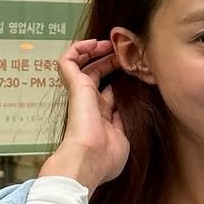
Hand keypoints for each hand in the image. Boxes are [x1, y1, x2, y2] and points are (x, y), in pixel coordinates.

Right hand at [39, 39, 129, 191]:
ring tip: (110, 43)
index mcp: (101, 118)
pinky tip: (94, 43)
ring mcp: (81, 94)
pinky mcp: (75, 85)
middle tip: (125, 52)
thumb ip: (124, 121)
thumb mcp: (124, 138)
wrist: (89, 160)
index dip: (120, 79)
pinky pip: (67, 60)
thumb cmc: (106, 157)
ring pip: (82, 64)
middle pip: (97, 75)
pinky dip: (78, 48)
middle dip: (111, 61)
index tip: (136, 70)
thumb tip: (129, 107)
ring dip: (96, 51)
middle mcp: (89, 104)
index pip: (109, 92)